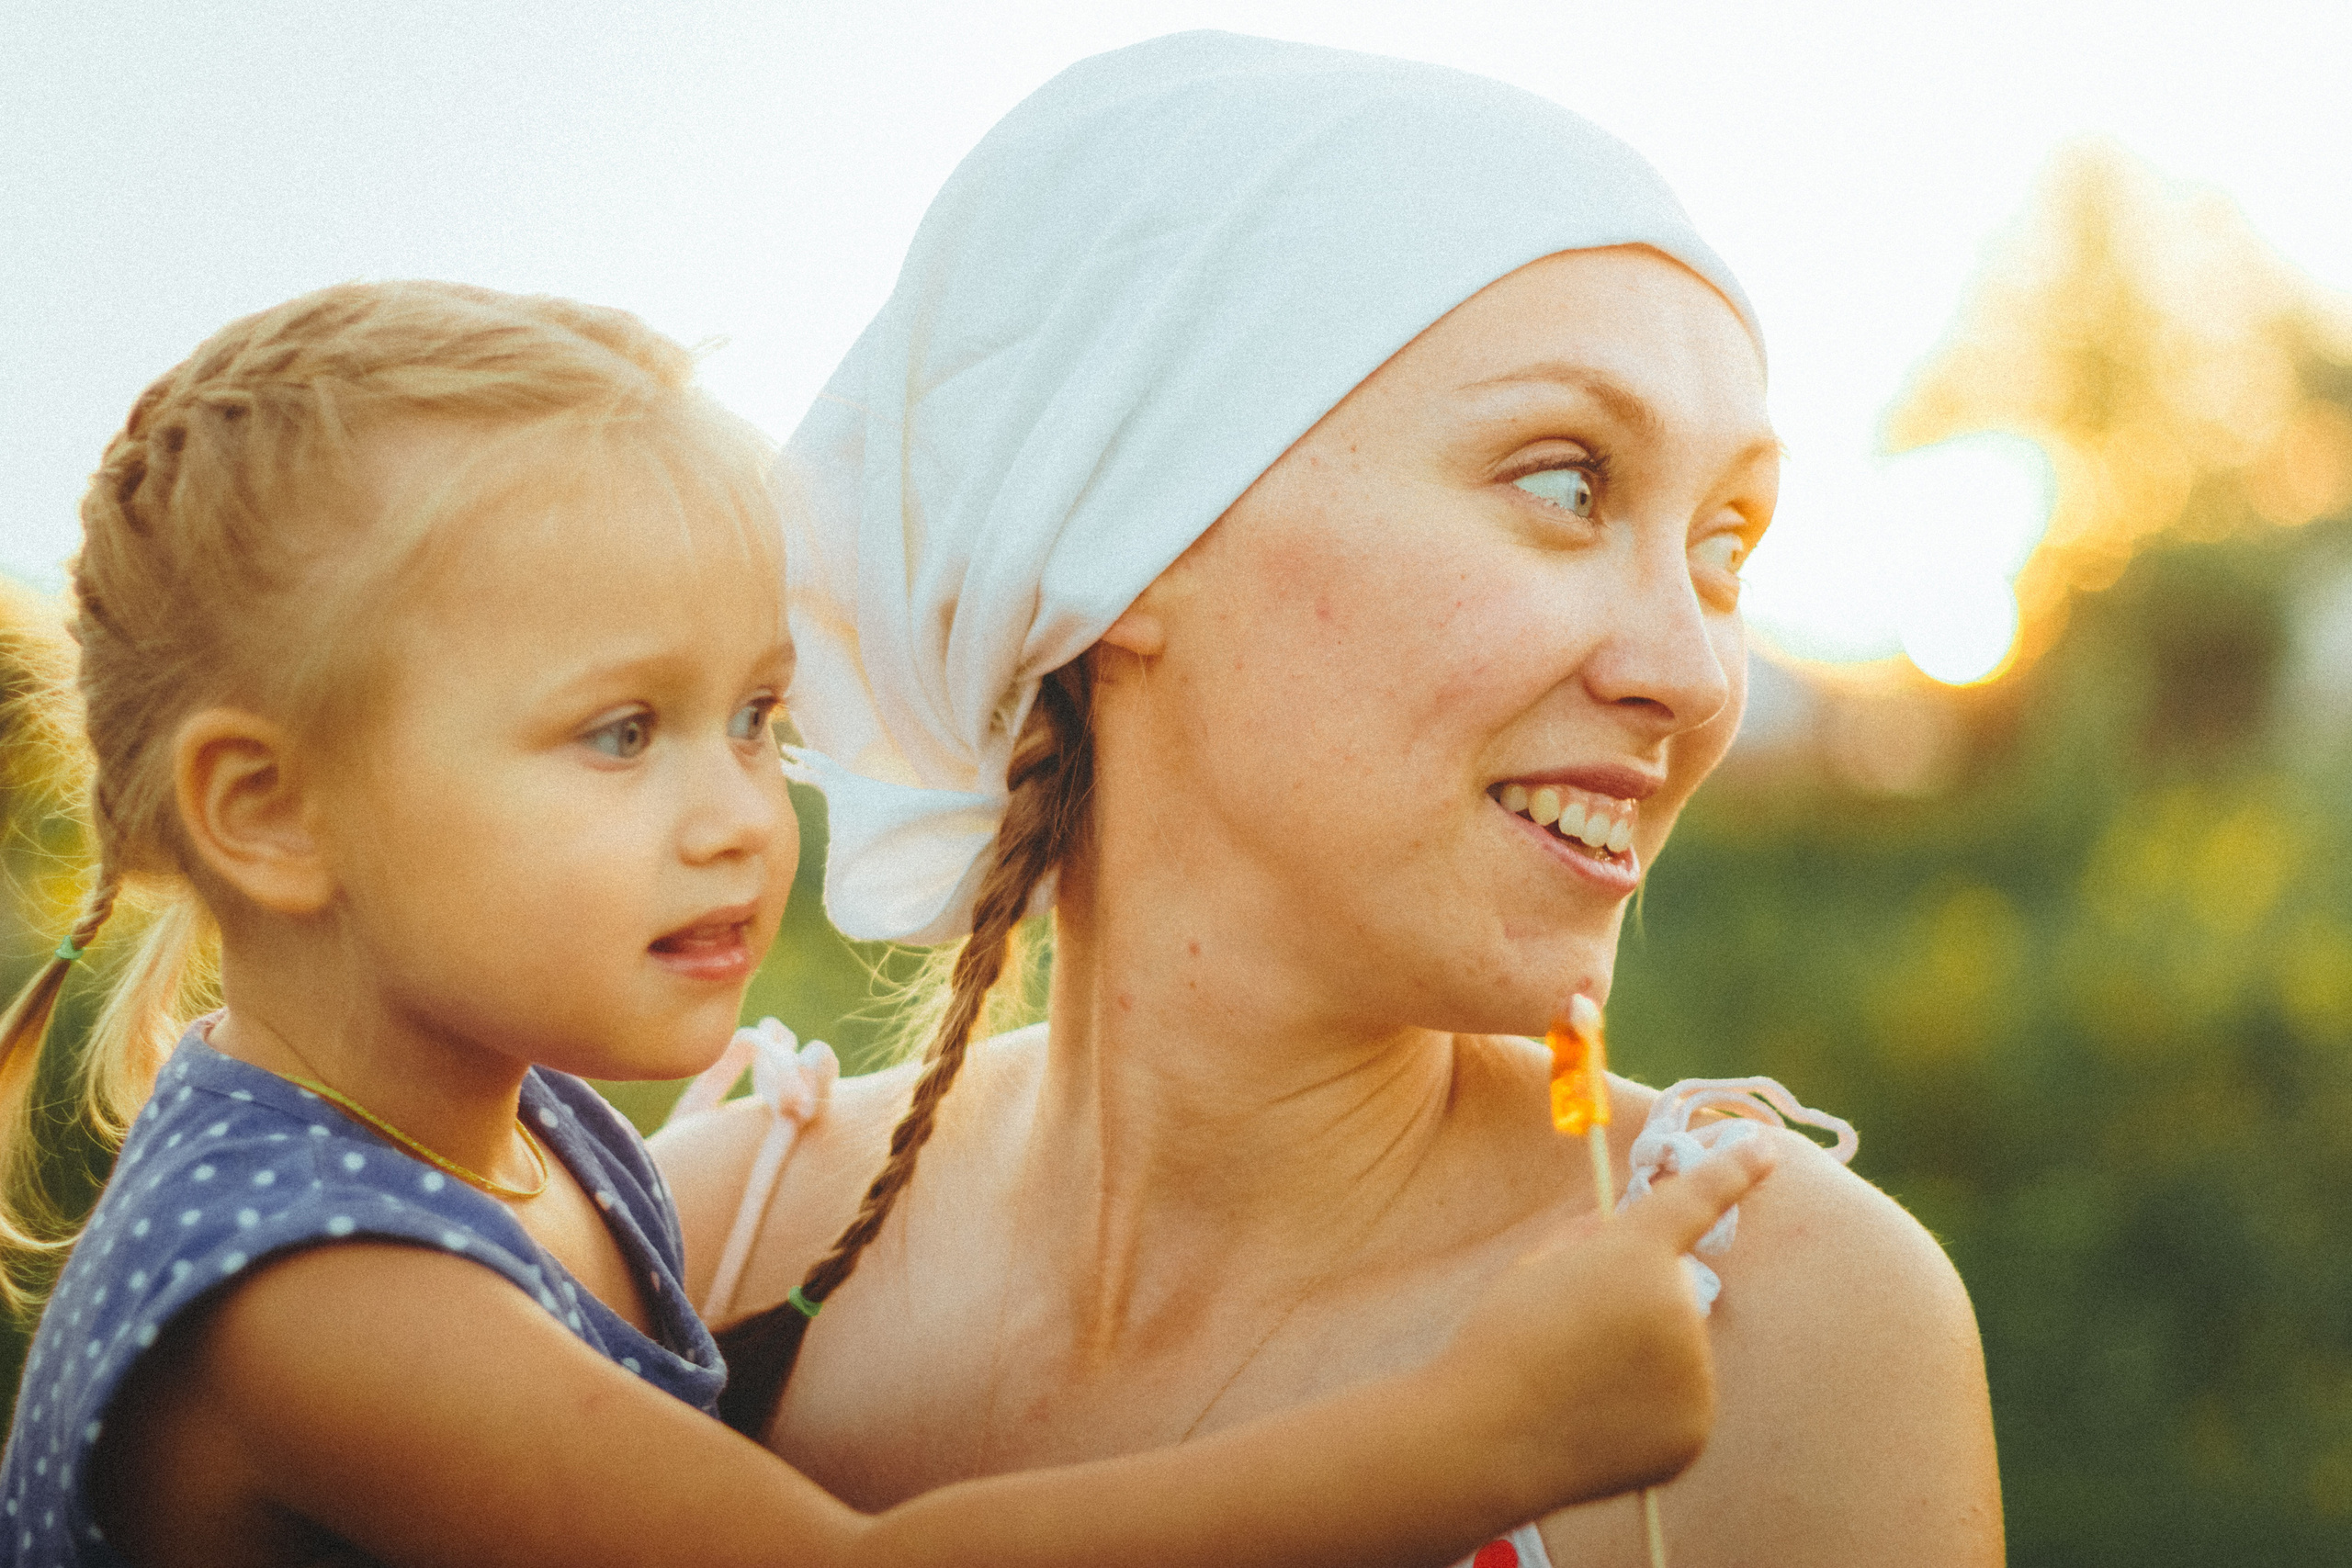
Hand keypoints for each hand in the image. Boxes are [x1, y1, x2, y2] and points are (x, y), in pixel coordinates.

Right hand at [1444, 1136, 1779, 1510]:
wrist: (1485, 1437)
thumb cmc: (1501, 1342)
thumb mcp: (1537, 1267)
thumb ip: (1589, 1240)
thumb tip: (1618, 1235)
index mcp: (1635, 1252)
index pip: (1697, 1197)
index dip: (1735, 1168)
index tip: (1765, 1145)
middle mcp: (1679, 1305)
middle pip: (1674, 1290)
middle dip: (1639, 1302)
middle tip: (1576, 1334)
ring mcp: (1694, 1373)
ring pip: (1679, 1351)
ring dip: (1644, 1360)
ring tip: (1579, 1384)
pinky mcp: (1695, 1429)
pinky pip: (1681, 1404)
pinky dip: (1649, 1411)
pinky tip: (1598, 1421)